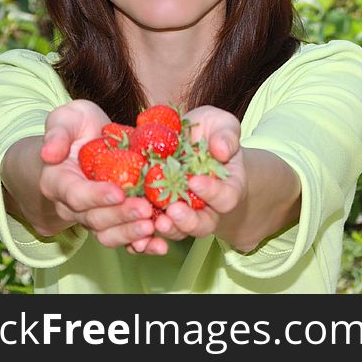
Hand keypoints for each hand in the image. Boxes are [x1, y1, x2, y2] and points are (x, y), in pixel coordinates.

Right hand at [35, 100, 157, 251]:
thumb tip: (48, 153)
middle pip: (95, 218)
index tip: (118, 193)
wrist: (89, 141)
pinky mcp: (115, 220)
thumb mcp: (67, 118)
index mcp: (58, 181)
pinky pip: (125, 239)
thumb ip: (57, 133)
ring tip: (154, 228)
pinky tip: (161, 244)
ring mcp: (94, 215)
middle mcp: (73, 205)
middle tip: (145, 209)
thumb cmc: (77, 127)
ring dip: (131, 234)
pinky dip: (142, 245)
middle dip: (121, 216)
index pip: (75, 194)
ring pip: (109, 234)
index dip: (96, 196)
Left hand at [129, 105, 245, 251]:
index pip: (226, 197)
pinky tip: (134, 232)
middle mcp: (208, 206)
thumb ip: (226, 135)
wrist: (187, 141)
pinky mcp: (159, 212)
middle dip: (189, 221)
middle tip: (173, 211)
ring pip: (178, 231)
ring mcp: (183, 212)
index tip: (194, 181)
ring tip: (154, 221)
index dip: (212, 193)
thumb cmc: (209, 132)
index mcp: (228, 186)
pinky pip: (153, 231)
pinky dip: (145, 236)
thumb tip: (221, 151)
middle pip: (204, 224)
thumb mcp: (221, 125)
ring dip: (167, 229)